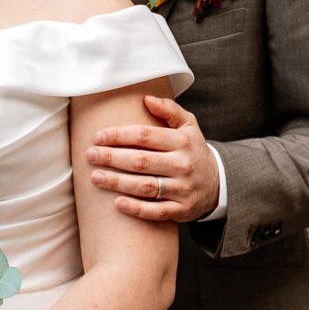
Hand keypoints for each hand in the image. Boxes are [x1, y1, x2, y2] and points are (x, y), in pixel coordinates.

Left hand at [86, 95, 218, 222]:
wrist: (219, 183)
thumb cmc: (193, 150)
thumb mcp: (189, 126)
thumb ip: (169, 110)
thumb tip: (146, 98)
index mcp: (182, 141)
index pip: (145, 136)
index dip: (119, 136)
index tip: (98, 137)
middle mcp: (183, 165)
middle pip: (141, 161)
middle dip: (111, 158)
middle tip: (89, 155)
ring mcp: (183, 189)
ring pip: (145, 187)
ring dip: (117, 183)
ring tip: (95, 177)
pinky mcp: (182, 210)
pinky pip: (156, 211)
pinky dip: (136, 208)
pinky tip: (117, 203)